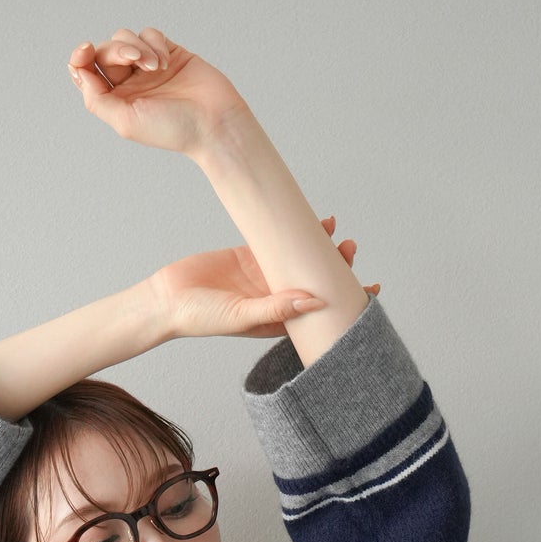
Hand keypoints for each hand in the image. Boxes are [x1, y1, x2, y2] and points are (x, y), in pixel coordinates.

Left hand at [68, 26, 250, 155]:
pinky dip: (154, 43)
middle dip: (116, 51)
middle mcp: (128, 84)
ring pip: (125, 38)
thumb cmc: (172, 128)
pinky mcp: (168, 52)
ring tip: (156, 67)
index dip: (81, 58)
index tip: (85, 51)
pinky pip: (150, 34)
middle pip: (105, 51)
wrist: (213, 121)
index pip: (87, 74)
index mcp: (115, 102)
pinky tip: (166, 62)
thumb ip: (96, 99)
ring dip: (138, 47)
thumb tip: (78, 72)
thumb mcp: (125, 121)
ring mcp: (148, 67)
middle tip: (134, 61)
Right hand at [149, 218, 380, 340]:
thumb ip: (277, 308)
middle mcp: (275, 299)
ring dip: (321, 247)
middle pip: (316, 283)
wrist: (167, 299)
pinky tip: (315, 220)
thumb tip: (317, 301)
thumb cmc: (199, 318)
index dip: (349, 302)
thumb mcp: (241, 315)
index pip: (323, 313)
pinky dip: (298, 231)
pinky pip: (280, 242)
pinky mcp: (250, 257)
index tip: (373, 289)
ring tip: (339, 232)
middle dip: (338, 268)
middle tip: (350, 251)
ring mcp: (264, 278)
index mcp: (278, 321)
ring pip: (302, 260)